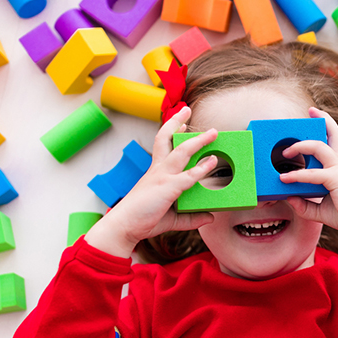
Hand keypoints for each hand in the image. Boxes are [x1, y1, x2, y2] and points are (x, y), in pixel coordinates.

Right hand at [85, 107, 221, 257]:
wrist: (123, 228)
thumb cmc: (143, 220)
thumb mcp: (172, 218)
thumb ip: (191, 218)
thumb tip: (210, 217)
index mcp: (155, 173)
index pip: (162, 145)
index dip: (171, 131)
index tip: (181, 122)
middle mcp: (157, 170)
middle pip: (166, 138)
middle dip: (176, 121)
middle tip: (187, 109)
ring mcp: (162, 177)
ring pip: (181, 152)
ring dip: (199, 140)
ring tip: (214, 133)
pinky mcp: (167, 188)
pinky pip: (188, 176)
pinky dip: (202, 168)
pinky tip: (213, 161)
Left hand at [279, 108, 337, 230]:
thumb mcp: (320, 210)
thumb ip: (304, 205)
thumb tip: (289, 198)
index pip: (334, 142)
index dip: (327, 126)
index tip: (316, 116)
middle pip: (334, 134)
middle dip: (323, 119)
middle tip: (310, 111)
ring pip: (319, 147)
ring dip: (300, 146)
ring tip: (285, 151)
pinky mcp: (336, 179)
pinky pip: (314, 174)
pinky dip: (298, 175)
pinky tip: (286, 179)